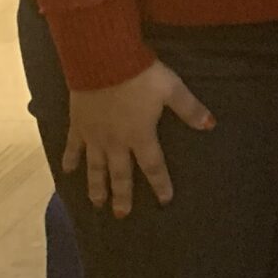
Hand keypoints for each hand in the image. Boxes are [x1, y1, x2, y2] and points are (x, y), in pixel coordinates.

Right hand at [61, 61, 215, 217]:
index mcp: (140, 135)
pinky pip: (73, 146)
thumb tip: (211, 125)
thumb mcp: (172, 89)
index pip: (153, 166)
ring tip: (96, 204)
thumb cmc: (141, 75)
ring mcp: (94, 135)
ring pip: (95, 167)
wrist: (103, 61)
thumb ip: (189, 109)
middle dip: (122, 196)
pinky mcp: (78, 124)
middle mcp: (116, 142)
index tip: (164, 201)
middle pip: (120, 174)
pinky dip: (70, 159)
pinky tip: (66, 171)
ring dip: (96, 186)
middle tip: (121, 215)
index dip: (160, 184)